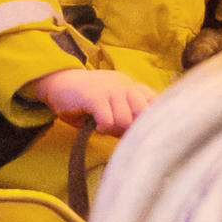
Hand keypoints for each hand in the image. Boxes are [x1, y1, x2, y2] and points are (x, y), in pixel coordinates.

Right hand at [32, 67, 152, 145]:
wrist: (63, 82)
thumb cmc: (93, 101)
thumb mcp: (118, 105)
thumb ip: (134, 118)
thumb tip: (146, 139)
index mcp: (136, 89)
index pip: (158, 105)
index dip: (152, 122)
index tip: (142, 133)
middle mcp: (127, 87)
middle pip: (145, 114)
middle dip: (134, 128)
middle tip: (121, 131)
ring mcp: (112, 90)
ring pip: (126, 120)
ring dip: (115, 129)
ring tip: (106, 126)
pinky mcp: (95, 96)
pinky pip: (107, 121)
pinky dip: (102, 128)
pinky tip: (97, 126)